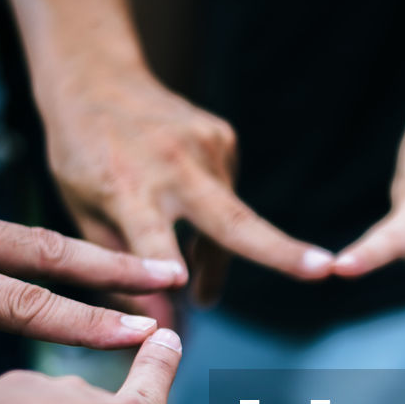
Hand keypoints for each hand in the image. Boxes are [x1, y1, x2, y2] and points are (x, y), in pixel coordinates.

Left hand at [40, 72, 334, 309]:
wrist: (96, 76)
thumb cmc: (81, 156)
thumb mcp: (82, 214)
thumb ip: (120, 270)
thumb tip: (161, 327)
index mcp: (124, 188)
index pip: (151, 237)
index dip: (165, 265)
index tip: (184, 286)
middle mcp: (172, 166)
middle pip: (232, 221)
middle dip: (279, 250)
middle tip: (323, 270)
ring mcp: (205, 148)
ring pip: (230, 224)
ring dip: (216, 259)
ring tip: (200, 287)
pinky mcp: (225, 139)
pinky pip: (226, 198)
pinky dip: (212, 221)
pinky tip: (186, 212)